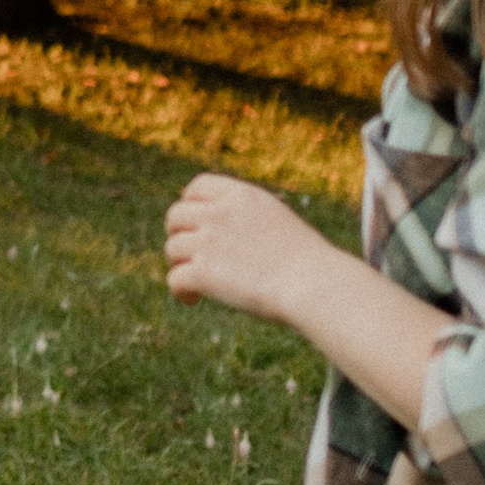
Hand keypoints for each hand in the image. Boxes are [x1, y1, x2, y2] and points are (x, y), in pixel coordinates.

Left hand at [164, 171, 329, 326]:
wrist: (312, 283)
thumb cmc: (306, 261)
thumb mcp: (276, 221)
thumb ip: (247, 218)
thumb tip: (227, 231)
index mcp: (241, 196)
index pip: (199, 186)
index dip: (190, 203)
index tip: (194, 222)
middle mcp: (219, 214)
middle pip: (176, 215)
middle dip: (178, 234)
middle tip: (190, 256)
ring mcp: (208, 242)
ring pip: (172, 248)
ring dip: (180, 264)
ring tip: (196, 283)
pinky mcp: (202, 273)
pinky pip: (174, 278)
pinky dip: (181, 291)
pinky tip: (193, 299)